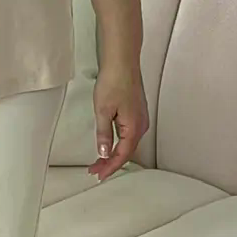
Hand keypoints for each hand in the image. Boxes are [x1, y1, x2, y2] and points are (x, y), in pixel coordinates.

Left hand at [88, 60, 148, 182]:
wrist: (122, 61)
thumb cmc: (114, 81)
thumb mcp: (103, 110)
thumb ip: (103, 134)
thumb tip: (104, 152)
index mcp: (134, 127)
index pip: (122, 155)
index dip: (110, 167)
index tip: (99, 174)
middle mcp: (141, 125)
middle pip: (126, 151)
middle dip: (110, 163)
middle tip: (95, 170)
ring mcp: (140, 118)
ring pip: (127, 143)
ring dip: (114, 153)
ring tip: (99, 161)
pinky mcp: (137, 112)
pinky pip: (128, 134)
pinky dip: (118, 143)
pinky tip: (110, 144)